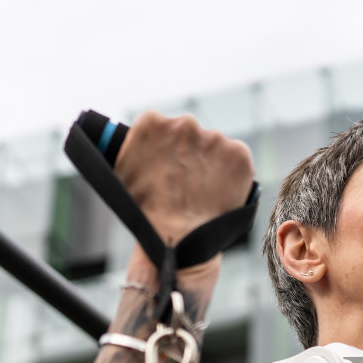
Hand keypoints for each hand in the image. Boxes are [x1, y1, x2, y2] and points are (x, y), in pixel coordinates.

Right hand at [116, 111, 255, 247]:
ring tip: (201, 190)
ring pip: (213, 146)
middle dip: (188, 153)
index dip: (165, 148)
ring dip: (210, 162)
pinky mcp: (238, 153)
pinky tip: (220, 189)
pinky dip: (231, 172)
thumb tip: (127, 140)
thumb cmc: (147, 212)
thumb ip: (135, 148)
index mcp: (152, 123)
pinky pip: (236, 157)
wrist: (180, 239)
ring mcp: (214, 138)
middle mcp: (185, 123)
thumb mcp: (124, 174)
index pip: (162, 125)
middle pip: (189, 134)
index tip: (166, 166)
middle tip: (184, 182)